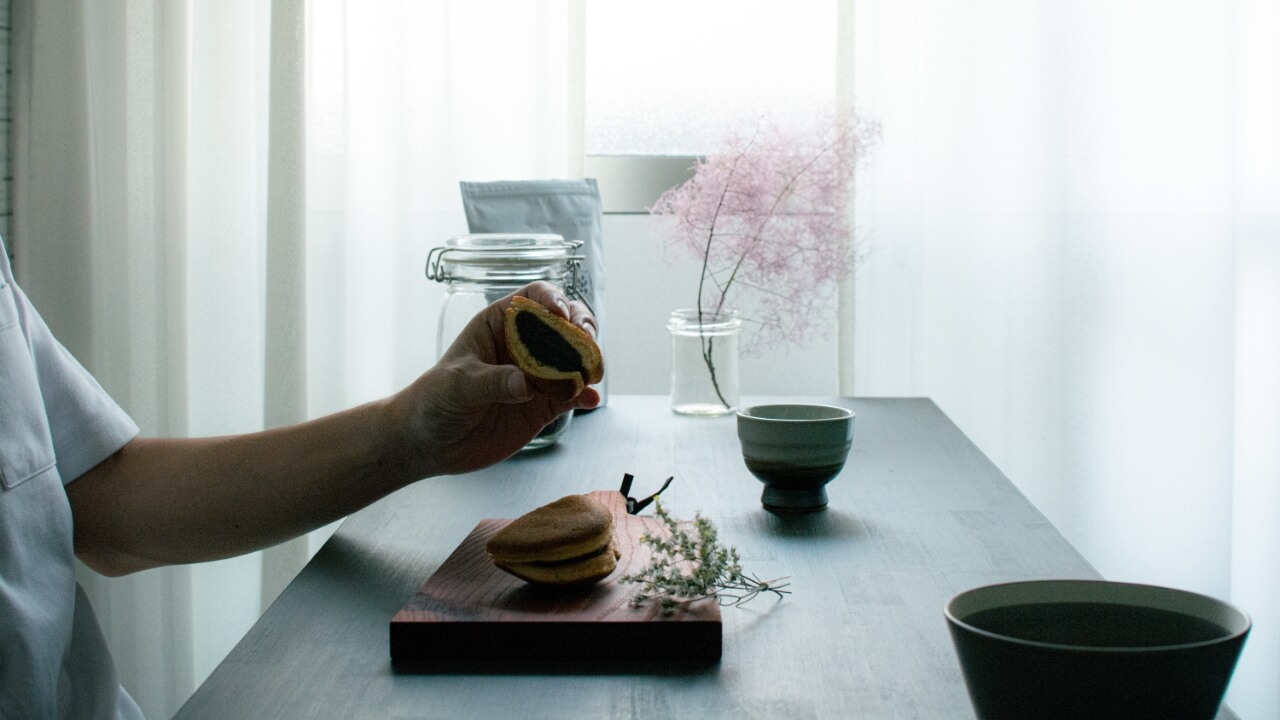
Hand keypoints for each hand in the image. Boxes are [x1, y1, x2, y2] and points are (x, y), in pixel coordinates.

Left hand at [390, 281, 601, 476]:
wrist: (430, 442)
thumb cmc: (435, 399)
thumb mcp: (457, 384)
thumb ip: (491, 382)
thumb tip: (525, 384)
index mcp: (499, 323)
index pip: (532, 298)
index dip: (551, 298)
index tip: (561, 313)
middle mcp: (524, 344)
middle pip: (564, 323)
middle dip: (581, 327)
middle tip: (587, 342)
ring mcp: (537, 374)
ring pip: (575, 357)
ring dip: (589, 360)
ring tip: (593, 372)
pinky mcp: (544, 404)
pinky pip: (572, 394)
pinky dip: (585, 395)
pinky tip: (590, 399)